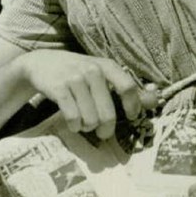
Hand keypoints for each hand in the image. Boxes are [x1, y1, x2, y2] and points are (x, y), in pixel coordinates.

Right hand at [18, 51, 149, 139]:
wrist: (40, 63)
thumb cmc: (77, 72)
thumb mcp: (101, 74)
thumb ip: (126, 87)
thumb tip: (155, 98)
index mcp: (106, 65)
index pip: (128, 87)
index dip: (132, 106)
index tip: (131, 117)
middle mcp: (92, 70)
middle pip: (108, 112)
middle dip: (106, 129)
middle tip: (103, 134)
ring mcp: (74, 79)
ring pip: (90, 119)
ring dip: (87, 127)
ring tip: (83, 123)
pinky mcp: (59, 88)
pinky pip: (73, 117)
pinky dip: (74, 126)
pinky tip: (72, 123)